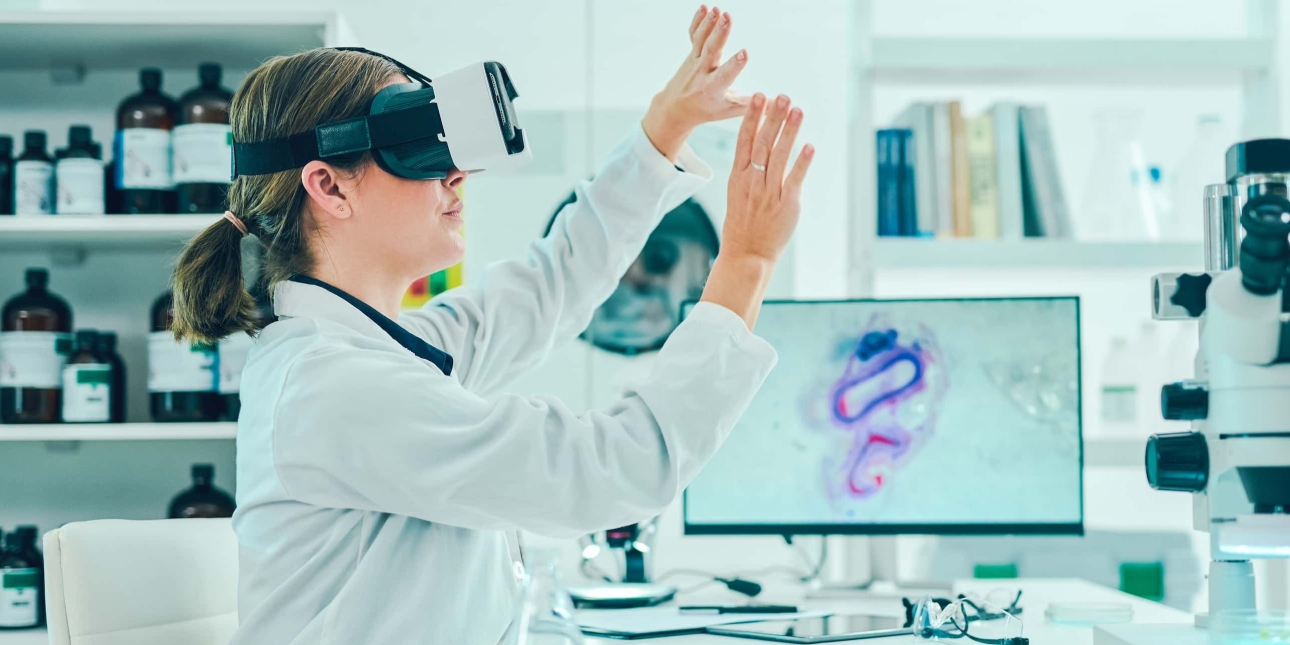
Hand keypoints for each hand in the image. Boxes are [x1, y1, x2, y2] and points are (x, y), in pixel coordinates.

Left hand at [641, 5, 749, 160]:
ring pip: (701, 40)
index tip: (745, 53)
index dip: (735, 64)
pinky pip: (693, 35)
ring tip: (717, 10)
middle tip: (727, 18)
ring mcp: (695, 61)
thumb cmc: (708, 109)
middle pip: (711, 50)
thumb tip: (780, 104)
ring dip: (709, 23)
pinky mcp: (692, 52)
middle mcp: (702, 73)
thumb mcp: (730, 110)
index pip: (726, 75)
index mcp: (714, 88)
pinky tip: (705, 7)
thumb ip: (753, 104)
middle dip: (720, 34)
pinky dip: (698, 21)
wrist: (677, 107)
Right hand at [700, 93, 813, 329]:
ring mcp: (769, 193)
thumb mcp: (737, 193)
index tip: (758, 96)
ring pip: (779, 156)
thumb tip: (762, 146)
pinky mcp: (786, 205)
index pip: (744, 140)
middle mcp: (752, 182)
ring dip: (789, 131)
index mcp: (738, 177)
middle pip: (763, 143)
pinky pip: (794, 180)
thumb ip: (749, 170)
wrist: (746, 255)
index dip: (752, 117)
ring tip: (797, 110)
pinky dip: (802, 162)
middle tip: (781, 96)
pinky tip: (809, 146)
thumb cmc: (743, 225)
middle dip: (772, 117)